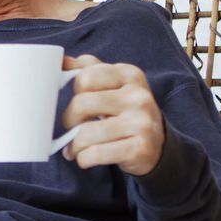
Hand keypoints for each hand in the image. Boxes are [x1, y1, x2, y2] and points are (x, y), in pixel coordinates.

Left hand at [60, 55, 164, 175]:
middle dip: (69, 120)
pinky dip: (84, 159)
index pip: (85, 77)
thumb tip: (62, 61)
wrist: (158, 145)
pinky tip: (86, 158)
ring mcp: (141, 123)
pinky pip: (96, 154)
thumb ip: (88, 69)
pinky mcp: (139, 149)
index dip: (74, 92)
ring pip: (86, 133)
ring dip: (74, 145)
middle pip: (81, 104)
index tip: (78, 103)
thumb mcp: (114, 84)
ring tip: (75, 148)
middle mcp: (138, 96)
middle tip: (72, 128)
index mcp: (129, 75)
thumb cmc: (126, 110)